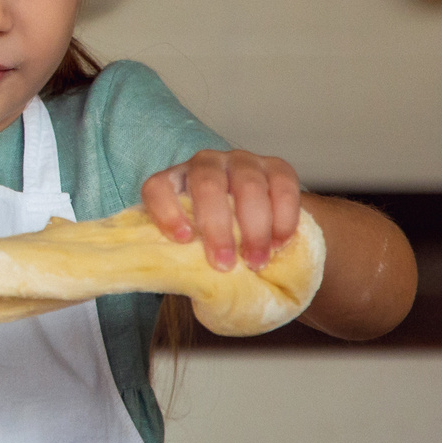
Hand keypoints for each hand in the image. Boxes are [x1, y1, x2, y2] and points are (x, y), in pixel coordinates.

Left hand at [143, 150, 300, 271]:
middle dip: (217, 227)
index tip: (182, 239)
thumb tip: (185, 280)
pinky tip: (279, 242)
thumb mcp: (196, 244)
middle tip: (225, 263)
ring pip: (247, 186)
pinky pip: (283, 187)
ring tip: (257, 260)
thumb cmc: (218, 236)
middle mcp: (206, 164)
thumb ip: (187, 256)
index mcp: (175, 181)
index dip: (166, 211)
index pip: (158, 187)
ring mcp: (243, 162)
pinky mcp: (277, 166)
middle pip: (206, 185)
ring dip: (254, 228)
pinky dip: (283, 218)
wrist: (259, 221)